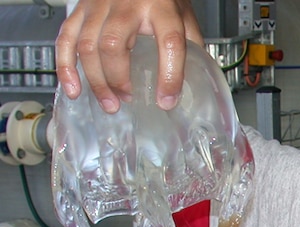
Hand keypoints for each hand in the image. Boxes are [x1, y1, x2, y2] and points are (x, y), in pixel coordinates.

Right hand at [55, 0, 203, 112]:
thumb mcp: (183, 16)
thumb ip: (189, 47)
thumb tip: (192, 85)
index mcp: (161, 7)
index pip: (169, 42)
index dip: (169, 76)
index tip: (167, 100)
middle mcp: (127, 4)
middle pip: (113, 45)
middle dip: (118, 80)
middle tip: (127, 100)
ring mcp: (99, 5)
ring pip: (87, 46)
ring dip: (96, 80)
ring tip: (109, 103)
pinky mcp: (81, 9)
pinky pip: (66, 38)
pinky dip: (66, 67)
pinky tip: (74, 89)